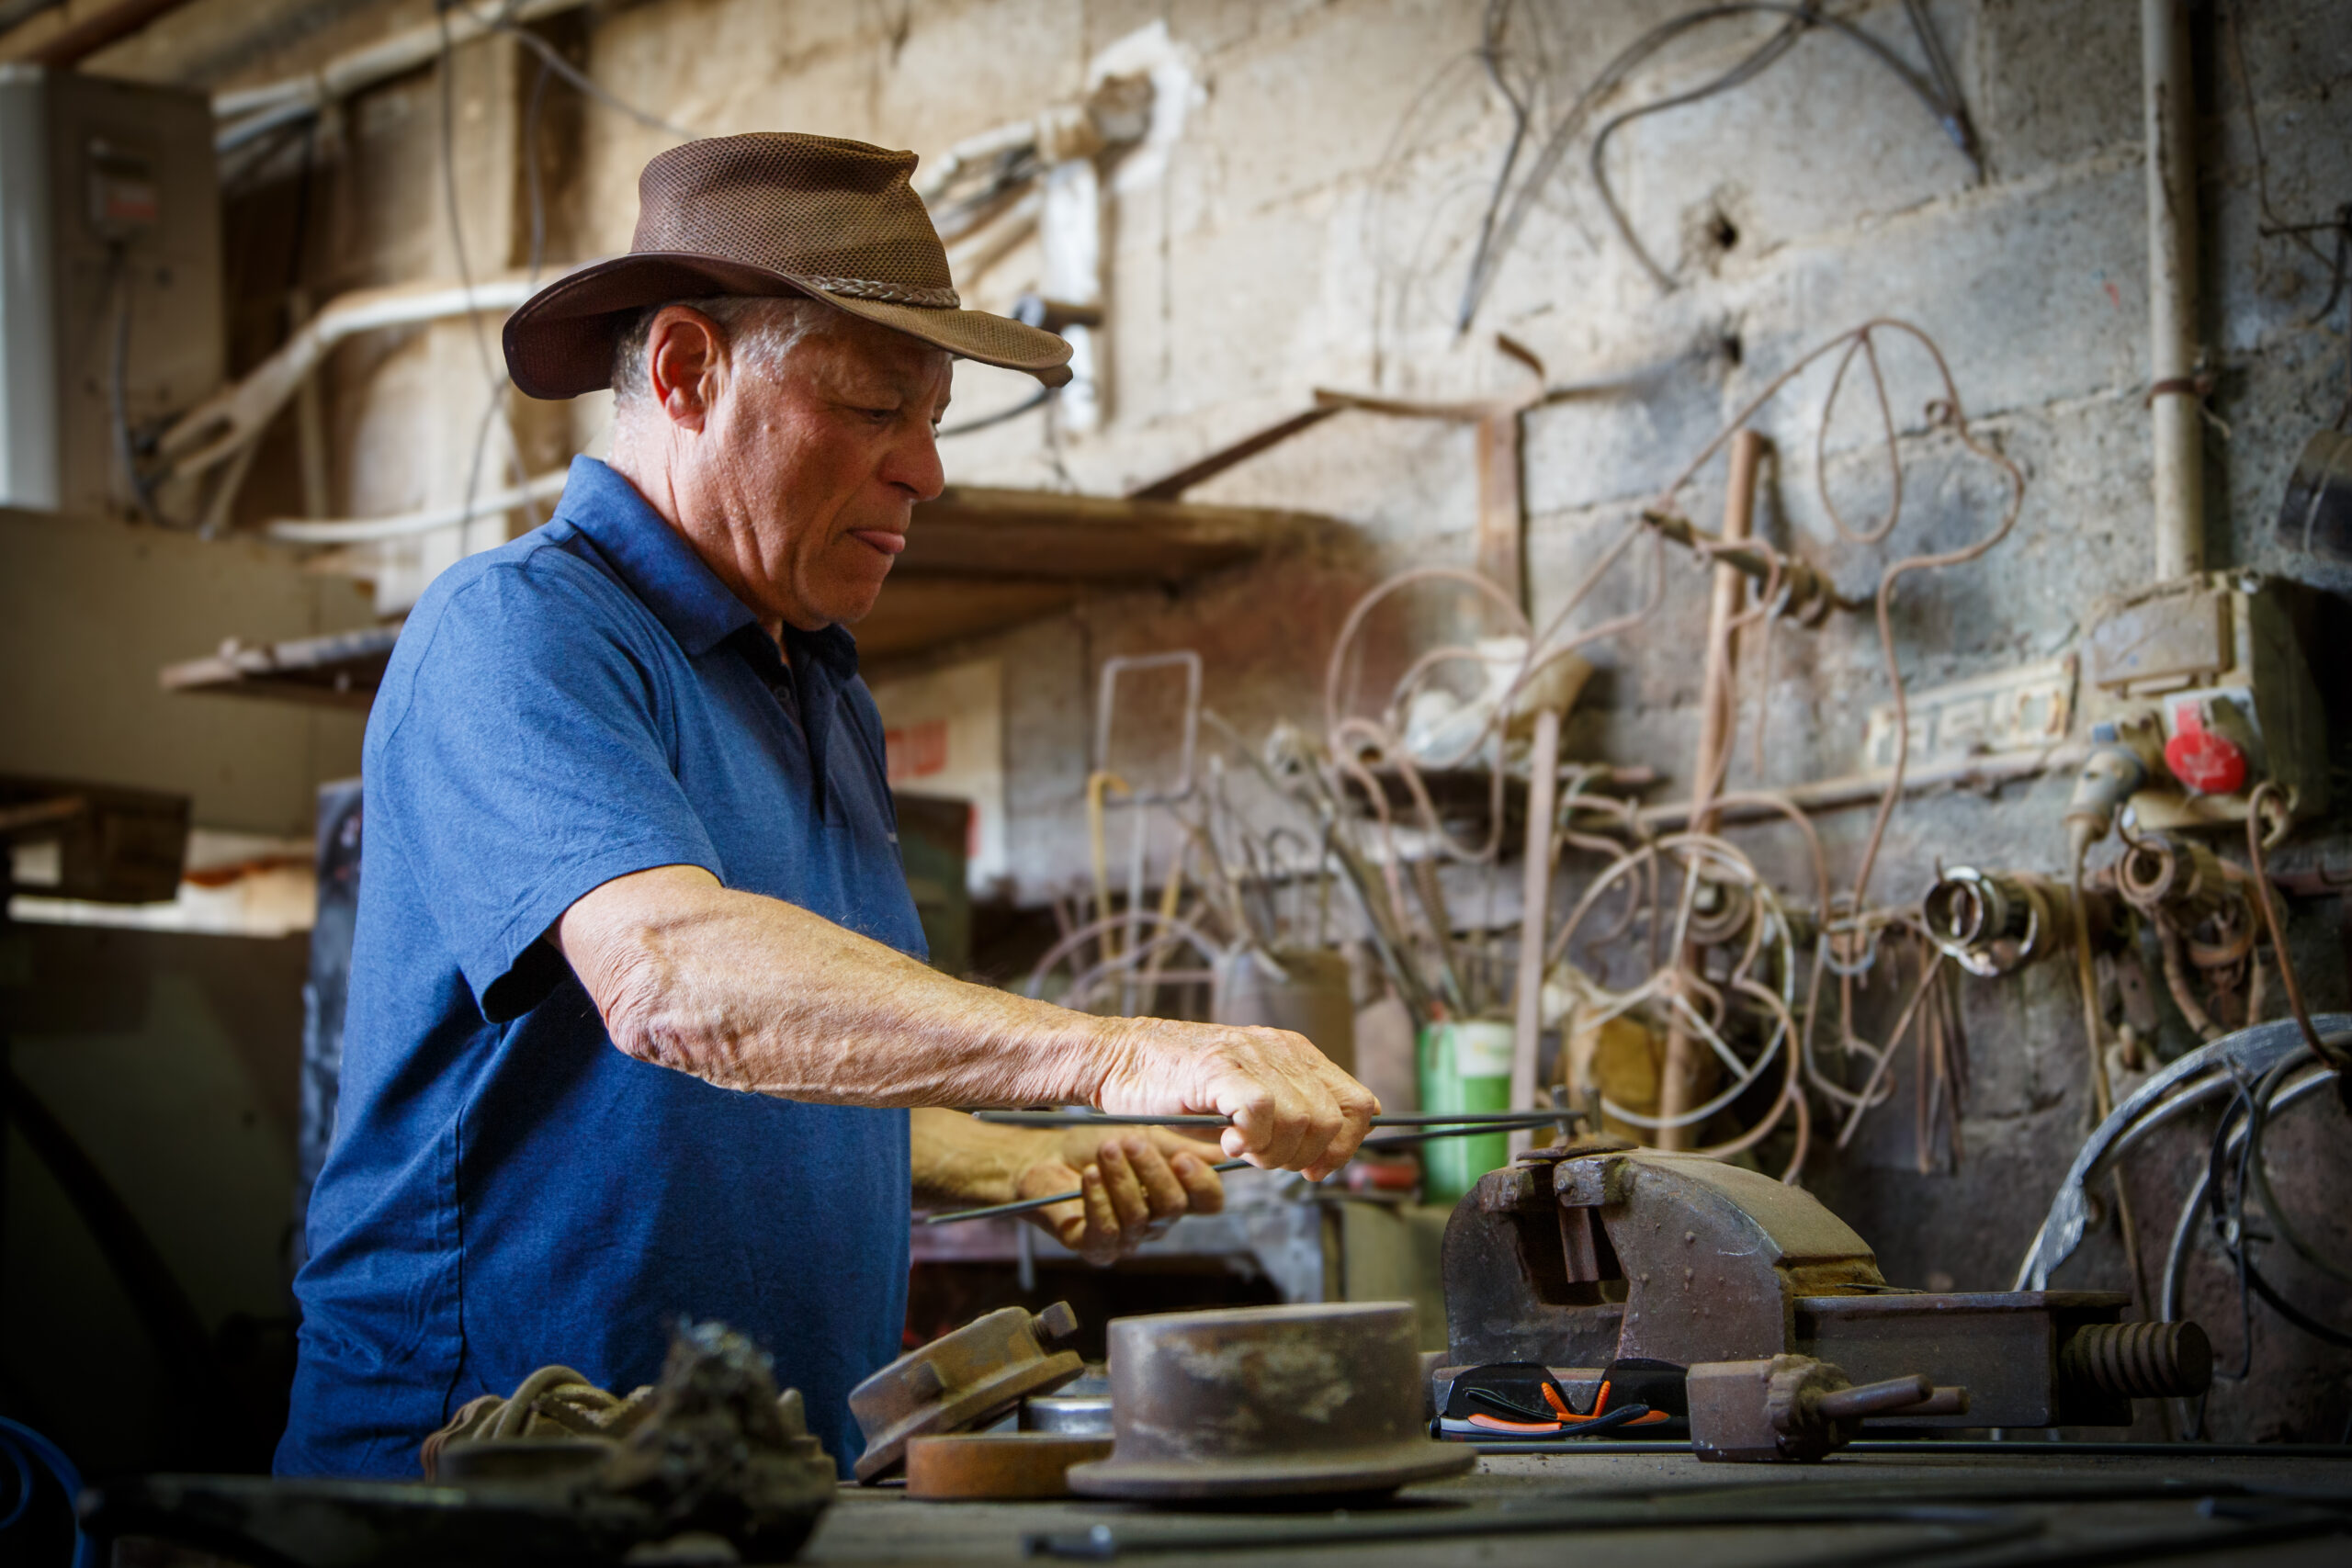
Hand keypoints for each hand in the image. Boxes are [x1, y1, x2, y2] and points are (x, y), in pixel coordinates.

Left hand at [1017, 1129, 1226, 1265]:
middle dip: (1151, 1170)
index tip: (1181, 1158)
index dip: (1201, 1183)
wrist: (1043, 1159)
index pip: (1208, 1202)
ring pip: (1140, 1216)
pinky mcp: (1097, 1249)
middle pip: (1174, 1207)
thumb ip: (1180, 1145)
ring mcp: (1127, 1240)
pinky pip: (1109, 1231)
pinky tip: (1089, 1176)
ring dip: (1120, 1178)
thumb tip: (1226, 1144)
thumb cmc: (1092, 1147)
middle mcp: (1156, 1222)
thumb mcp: (1140, 1136)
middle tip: (1128, 1143)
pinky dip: (1099, 1198)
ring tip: (1104, 1152)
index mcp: (1174, 1194)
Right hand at [1095, 1021, 1378, 1181]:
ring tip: (1239, 1147)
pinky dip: (1251, 1139)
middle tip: (1264, 1160)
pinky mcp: (1220, 1068)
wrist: (1119, 1059)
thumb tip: (1330, 1151)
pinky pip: (1263, 1111)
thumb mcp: (1248, 1101)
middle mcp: (1281, 1049)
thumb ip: (1291, 1117)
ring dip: (1273, 1152)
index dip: (1344, 1146)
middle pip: (1333, 1120)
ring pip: (1301, 1120)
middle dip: (1305, 1157)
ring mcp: (1251, 1055)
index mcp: (1296, 1054)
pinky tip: (1227, 1140)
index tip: (1314, 1169)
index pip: (1358, 1104)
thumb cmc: (1180, 1087)